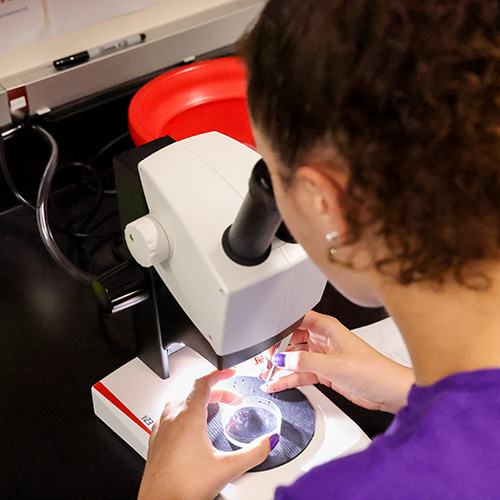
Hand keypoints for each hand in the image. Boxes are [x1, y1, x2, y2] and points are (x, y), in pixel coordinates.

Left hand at [138, 368, 276, 499]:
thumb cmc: (182, 487)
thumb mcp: (227, 468)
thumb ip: (254, 453)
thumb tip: (269, 442)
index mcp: (188, 416)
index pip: (203, 382)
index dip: (219, 373)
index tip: (229, 372)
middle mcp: (172, 417)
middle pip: (194, 391)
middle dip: (215, 391)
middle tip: (231, 398)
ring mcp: (161, 428)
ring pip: (180, 402)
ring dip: (199, 401)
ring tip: (212, 409)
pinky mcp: (156, 441)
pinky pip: (171, 416)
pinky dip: (185, 413)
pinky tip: (191, 429)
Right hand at [262, 311, 413, 412]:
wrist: (389, 391)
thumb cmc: (373, 371)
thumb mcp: (334, 365)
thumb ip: (305, 361)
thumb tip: (283, 358)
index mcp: (327, 327)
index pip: (297, 320)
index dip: (280, 328)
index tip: (268, 340)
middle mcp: (324, 339)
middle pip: (292, 339)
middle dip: (277, 350)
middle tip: (263, 360)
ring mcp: (323, 356)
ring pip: (295, 358)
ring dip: (281, 367)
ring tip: (264, 374)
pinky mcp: (324, 372)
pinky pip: (301, 373)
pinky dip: (289, 378)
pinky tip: (277, 383)